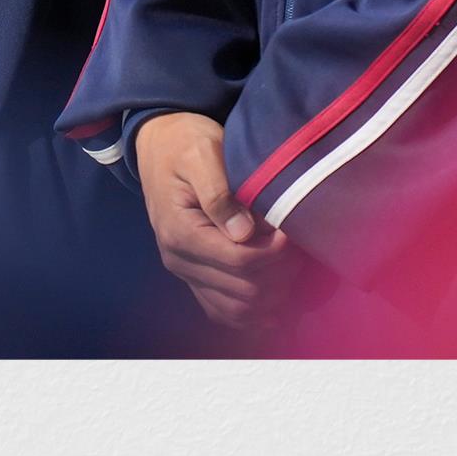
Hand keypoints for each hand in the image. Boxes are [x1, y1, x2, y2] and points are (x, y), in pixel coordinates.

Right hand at [131, 109, 293, 330]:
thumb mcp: (202, 155)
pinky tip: (275, 294)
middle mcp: (178, 259)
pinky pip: (224, 312)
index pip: (240, 261)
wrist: (160, 145)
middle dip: (279, 273)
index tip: (292, 231)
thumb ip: (219, 193)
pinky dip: (253, 312)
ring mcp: (185, 272)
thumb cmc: (184, 144)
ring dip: (272, 294)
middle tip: (297, 245)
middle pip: (244, 291)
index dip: (275, 253)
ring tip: (289, 264)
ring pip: (238, 310)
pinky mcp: (194, 276)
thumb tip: (243, 233)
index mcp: (180, 231)